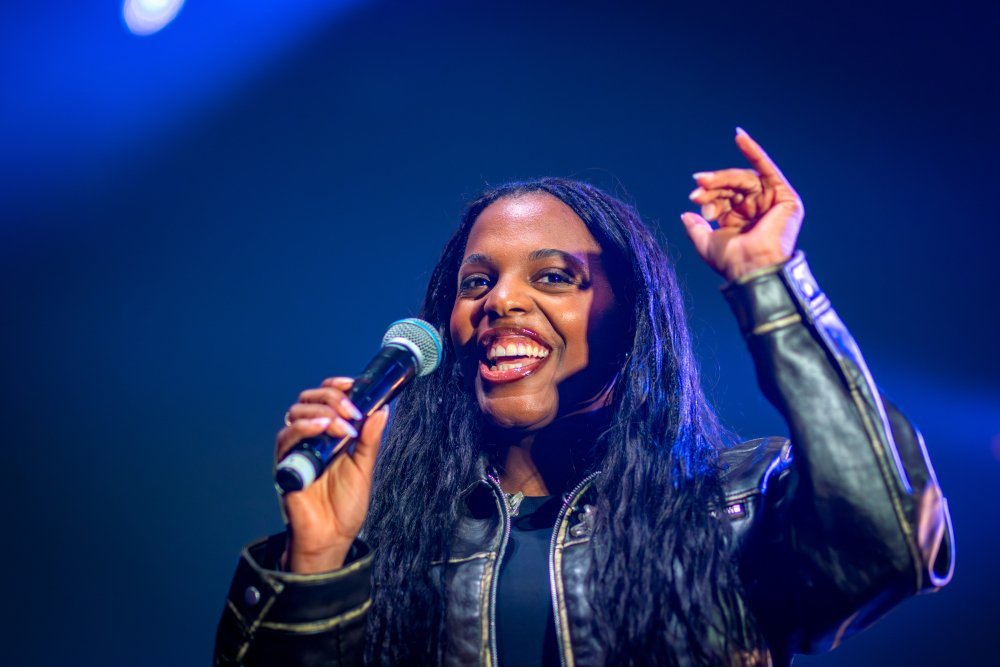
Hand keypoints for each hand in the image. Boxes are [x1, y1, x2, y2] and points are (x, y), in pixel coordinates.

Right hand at [275, 377, 389, 572]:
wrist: (332, 536)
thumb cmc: (345, 505)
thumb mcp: (364, 467)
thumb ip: (370, 439)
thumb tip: (382, 409)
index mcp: (330, 434)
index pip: (327, 397)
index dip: (338, 386)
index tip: (354, 384)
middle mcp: (311, 437)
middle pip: (310, 399)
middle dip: (333, 397)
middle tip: (352, 412)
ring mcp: (297, 449)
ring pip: (296, 412)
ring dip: (322, 411)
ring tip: (342, 426)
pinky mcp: (285, 464)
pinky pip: (286, 437)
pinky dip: (303, 427)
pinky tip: (322, 428)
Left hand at [680, 128, 803, 281]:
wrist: (750, 268)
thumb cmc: (731, 261)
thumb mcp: (706, 242)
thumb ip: (696, 227)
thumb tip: (686, 214)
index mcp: (741, 220)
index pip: (723, 198)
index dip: (708, 196)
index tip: (693, 197)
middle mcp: (757, 209)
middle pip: (733, 187)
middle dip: (714, 185)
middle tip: (697, 185)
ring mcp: (771, 202)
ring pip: (744, 179)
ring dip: (724, 178)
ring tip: (705, 181)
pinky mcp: (784, 197)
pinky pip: (768, 169)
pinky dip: (754, 151)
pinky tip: (740, 137)